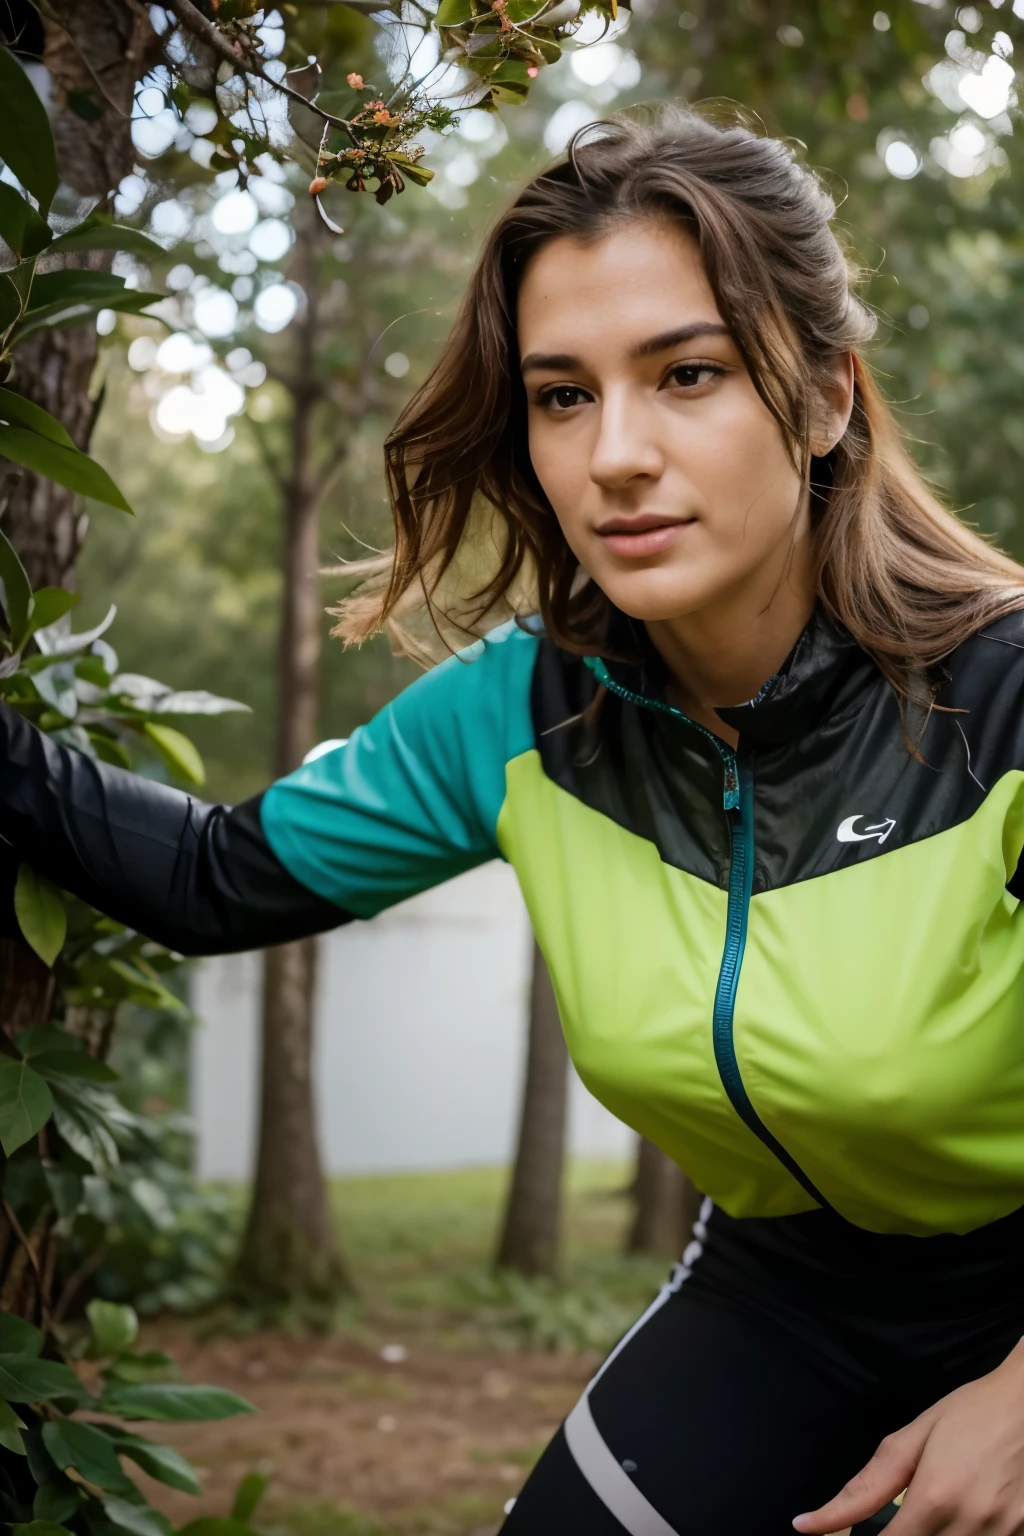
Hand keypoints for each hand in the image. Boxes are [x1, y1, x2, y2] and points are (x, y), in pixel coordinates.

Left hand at [793, 1338, 1023, 1534]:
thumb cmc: (971, 1413)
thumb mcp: (914, 1438)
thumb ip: (867, 1486)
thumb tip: (811, 1522)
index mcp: (934, 1499)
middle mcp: (971, 1526)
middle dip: (909, 1535)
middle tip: (913, 1509)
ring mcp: (1003, 1535)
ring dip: (940, 1535)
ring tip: (944, 1503)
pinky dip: (971, 1534)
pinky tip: (969, 1512)